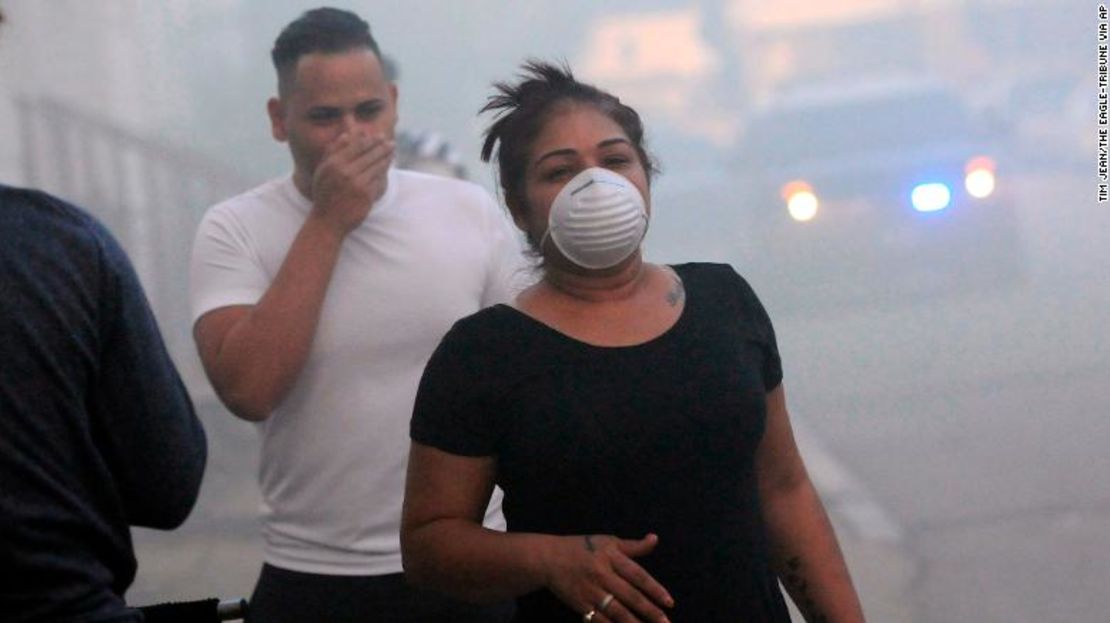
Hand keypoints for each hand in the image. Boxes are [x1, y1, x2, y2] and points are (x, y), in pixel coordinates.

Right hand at [309, 132, 393, 234]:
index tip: (380, 136)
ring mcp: (357, 183)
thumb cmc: (325, 193)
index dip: (371, 140)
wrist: (328, 221)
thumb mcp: (323, 170)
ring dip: (387, 157)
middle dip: (382, 147)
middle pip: (370, 154)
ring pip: (376, 166)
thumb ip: (333, 151)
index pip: (357, 146)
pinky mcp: (366, 194)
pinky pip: (378, 179)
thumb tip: (347, 135)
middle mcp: (345, 172)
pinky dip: (384, 171)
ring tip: (392, 152)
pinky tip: (388, 166)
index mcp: (334, 163)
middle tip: (391, 143)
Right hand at [543, 533, 672, 622]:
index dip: (654, 589)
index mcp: (611, 557)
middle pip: (630, 596)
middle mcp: (602, 575)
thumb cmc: (582, 548)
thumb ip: (633, 546)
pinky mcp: (581, 605)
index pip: (637, 575)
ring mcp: (591, 592)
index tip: (669, 602)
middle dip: (650, 612)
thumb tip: (655, 539)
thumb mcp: (607, 542)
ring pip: (617, 612)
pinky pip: (600, 620)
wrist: (548, 558)